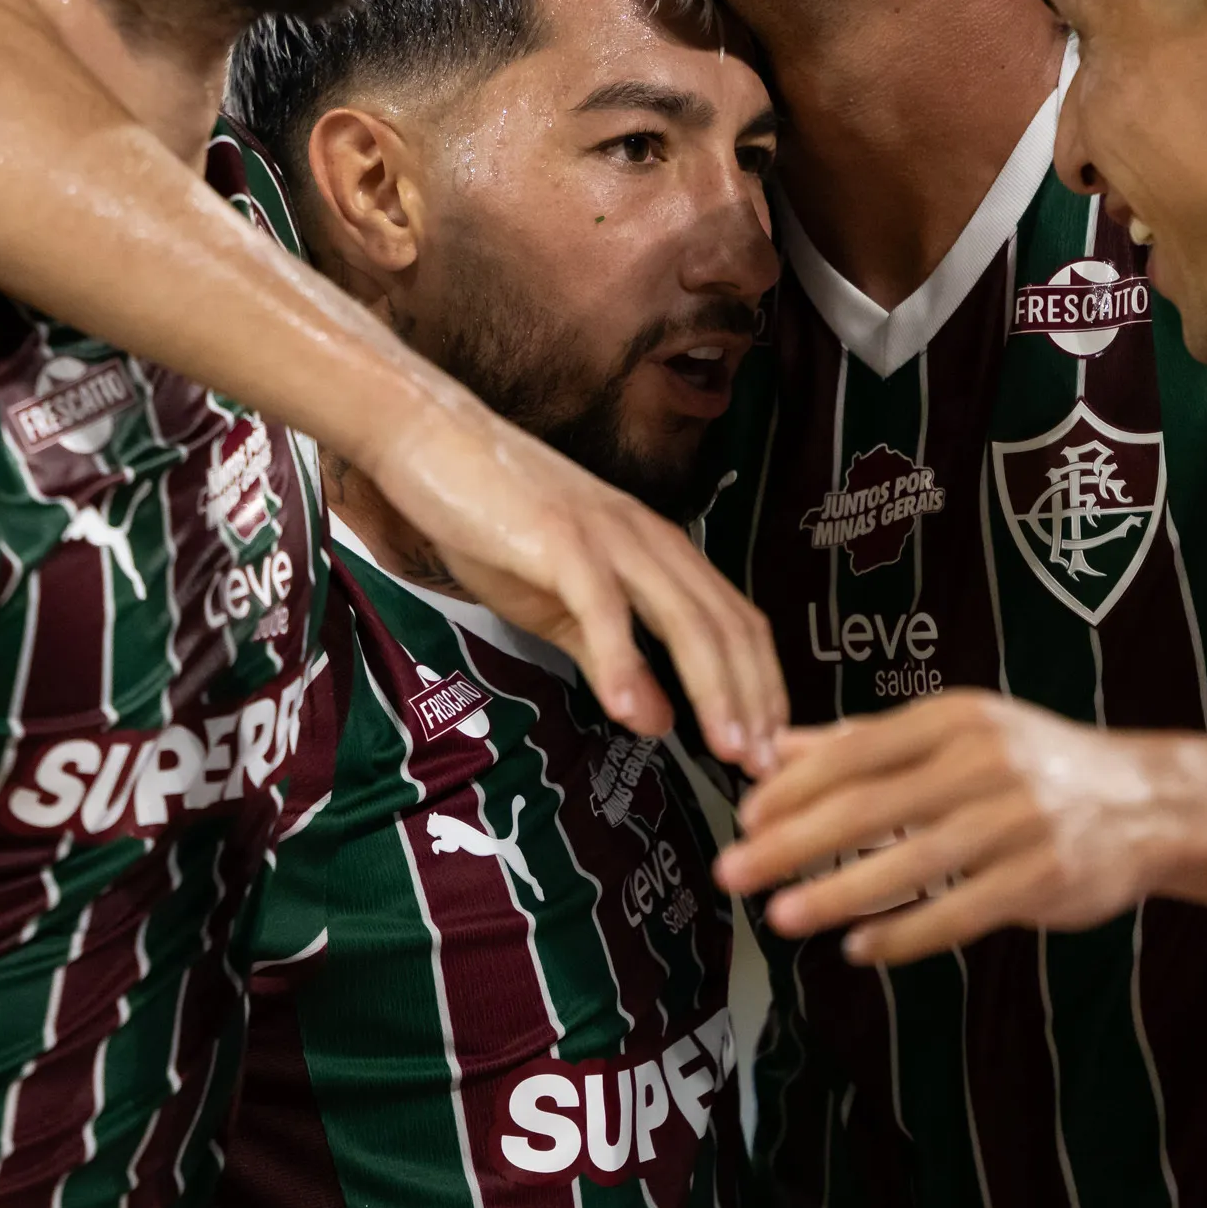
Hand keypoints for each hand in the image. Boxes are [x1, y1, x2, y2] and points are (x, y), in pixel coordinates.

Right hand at [366, 387, 785, 774]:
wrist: (431, 439)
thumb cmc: (492, 520)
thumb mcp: (560, 605)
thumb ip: (612, 658)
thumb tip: (661, 722)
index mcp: (658, 550)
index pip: (734, 622)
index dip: (763, 687)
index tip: (775, 750)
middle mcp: (648, 539)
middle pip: (724, 626)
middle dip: (754, 701)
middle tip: (770, 768)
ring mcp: (607, 536)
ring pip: (683, 616)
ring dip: (712, 688)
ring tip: (728, 750)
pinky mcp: (559, 539)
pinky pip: (603, 606)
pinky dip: (624, 659)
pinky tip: (633, 712)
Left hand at [712, 691, 1168, 965]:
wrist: (1148, 802)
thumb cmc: (1033, 764)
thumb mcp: (956, 732)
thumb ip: (866, 742)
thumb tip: (776, 750)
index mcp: (954, 719)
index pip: (856, 749)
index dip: (794, 785)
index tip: (744, 815)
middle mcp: (983, 763)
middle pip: (870, 805)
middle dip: (793, 841)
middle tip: (733, 872)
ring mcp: (1017, 822)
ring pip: (912, 863)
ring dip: (840, 893)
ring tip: (782, 917)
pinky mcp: (1043, 877)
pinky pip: (961, 911)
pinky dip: (907, 933)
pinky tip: (860, 948)